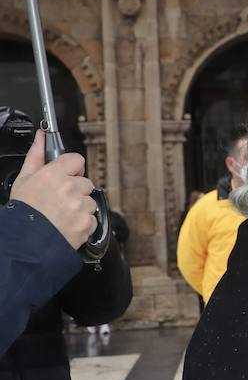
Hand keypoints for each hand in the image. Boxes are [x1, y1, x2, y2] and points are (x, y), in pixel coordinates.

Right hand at [9, 130, 95, 248]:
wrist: (25, 243)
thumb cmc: (23, 212)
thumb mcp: (23, 180)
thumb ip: (36, 156)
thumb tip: (41, 136)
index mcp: (54, 175)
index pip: (77, 160)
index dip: (71, 169)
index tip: (64, 176)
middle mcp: (70, 188)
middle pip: (85, 182)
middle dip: (75, 190)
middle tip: (58, 200)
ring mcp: (80, 206)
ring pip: (90, 201)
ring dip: (80, 207)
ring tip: (61, 215)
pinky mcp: (88, 223)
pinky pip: (93, 218)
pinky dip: (83, 222)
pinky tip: (67, 225)